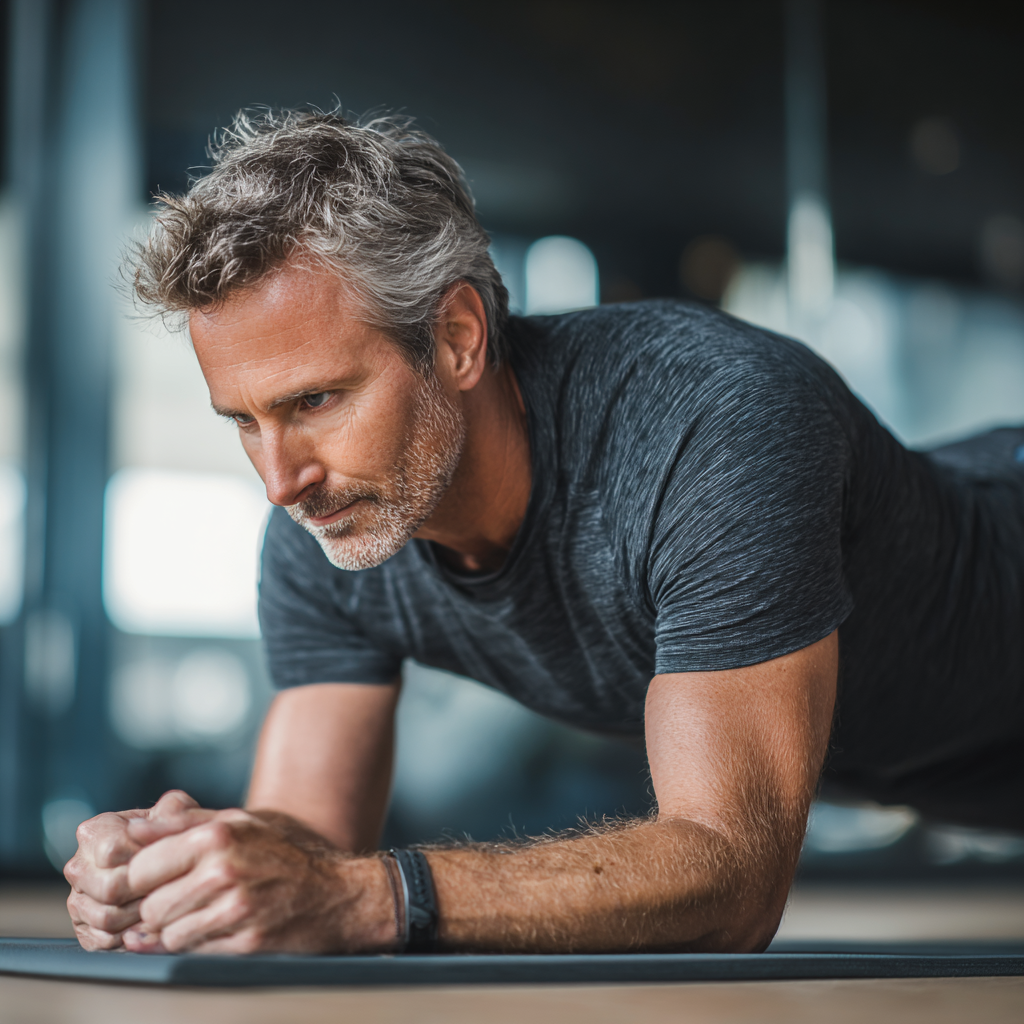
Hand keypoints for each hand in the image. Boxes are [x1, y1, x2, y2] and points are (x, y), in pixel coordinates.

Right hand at [65, 790, 214, 949]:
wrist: (167, 864)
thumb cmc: (172, 835)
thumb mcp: (178, 812)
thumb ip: (173, 810)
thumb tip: (160, 820)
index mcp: (94, 832)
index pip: (113, 851)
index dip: (146, 858)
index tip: (168, 859)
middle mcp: (78, 866)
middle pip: (109, 888)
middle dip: (146, 890)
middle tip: (172, 887)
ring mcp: (77, 900)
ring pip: (106, 917)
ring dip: (142, 915)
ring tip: (165, 903)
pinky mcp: (84, 929)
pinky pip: (104, 940)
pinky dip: (133, 935)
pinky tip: (153, 923)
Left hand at [121, 808, 396, 954]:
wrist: (336, 893)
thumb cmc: (284, 853)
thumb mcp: (239, 822)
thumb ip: (183, 822)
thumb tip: (131, 828)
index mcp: (217, 836)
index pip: (140, 867)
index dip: (138, 879)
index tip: (150, 882)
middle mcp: (223, 870)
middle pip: (150, 906)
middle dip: (156, 908)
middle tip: (176, 901)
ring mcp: (235, 909)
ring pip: (167, 934)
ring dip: (175, 930)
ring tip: (199, 914)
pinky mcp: (245, 942)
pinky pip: (192, 953)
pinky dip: (194, 946)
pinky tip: (213, 930)